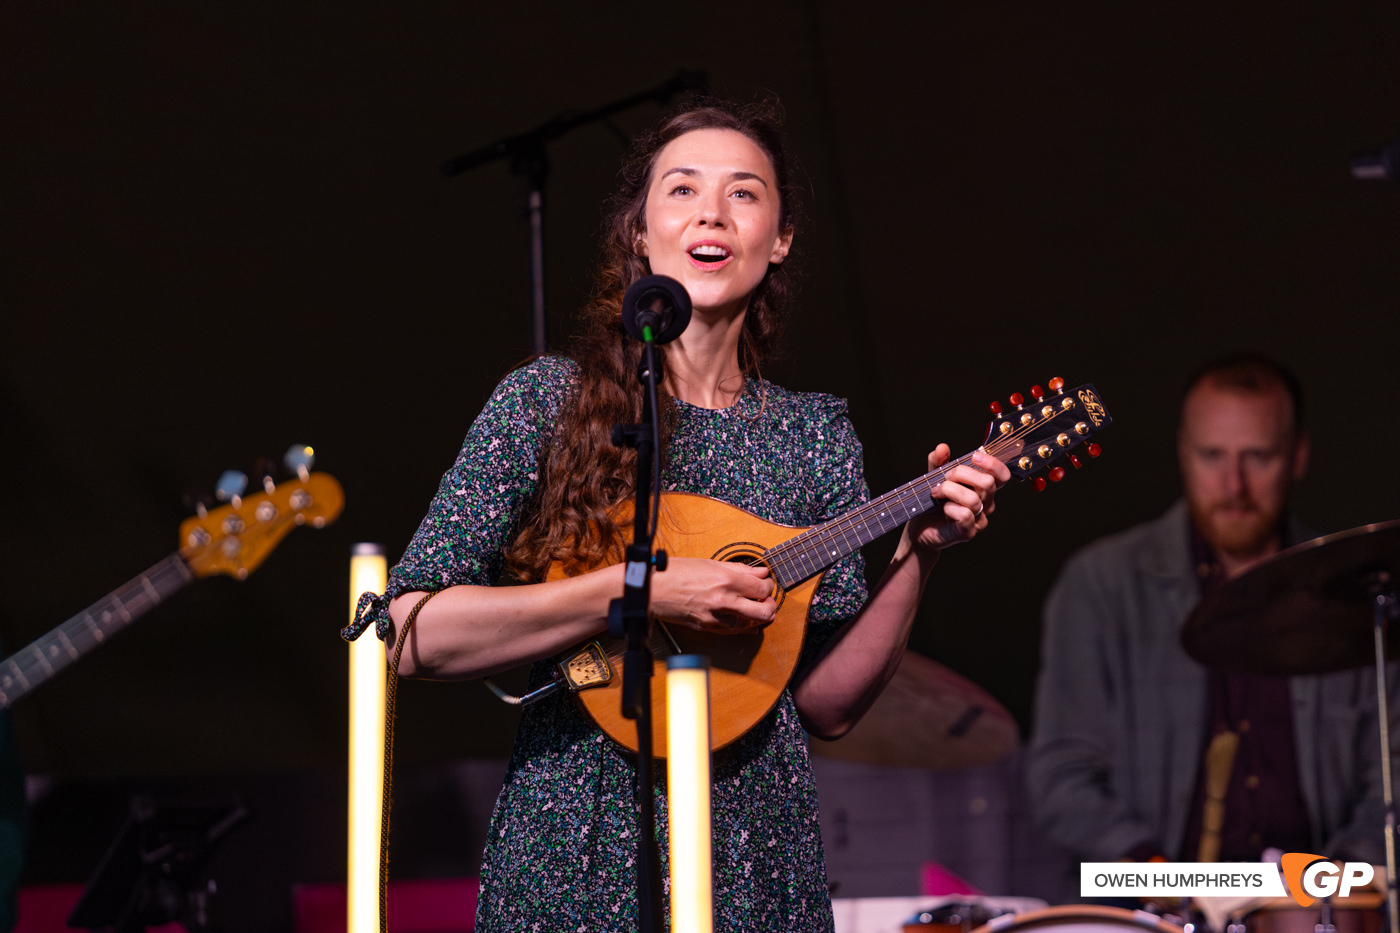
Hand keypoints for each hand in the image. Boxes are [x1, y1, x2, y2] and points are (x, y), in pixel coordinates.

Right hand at [648, 557, 776, 632]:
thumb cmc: (674, 573)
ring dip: (757, 616)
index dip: (768, 585)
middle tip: (766, 598)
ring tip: (753, 606)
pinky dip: (744, 626)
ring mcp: (716, 618)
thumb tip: (759, 571)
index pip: (763, 588)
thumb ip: (739, 569)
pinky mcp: (708, 628)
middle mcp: (724, 601)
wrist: (650, 591)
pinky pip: (735, 631)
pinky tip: (744, 619)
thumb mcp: (709, 563)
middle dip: (770, 604)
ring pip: (753, 624)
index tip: (764, 582)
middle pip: (765, 611)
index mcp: (725, 580)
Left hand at [904, 445, 1009, 550]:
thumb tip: (942, 448)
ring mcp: (979, 519)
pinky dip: (949, 508)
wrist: (920, 528)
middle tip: (944, 478)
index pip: (1002, 475)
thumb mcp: (934, 476)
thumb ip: (939, 461)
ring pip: (973, 499)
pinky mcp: (968, 532)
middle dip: (961, 474)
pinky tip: (943, 509)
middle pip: (987, 482)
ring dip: (949, 490)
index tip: (974, 456)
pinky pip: (964, 515)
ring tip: (936, 493)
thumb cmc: (932, 503)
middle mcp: (986, 503)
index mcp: (983, 488)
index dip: (993, 464)